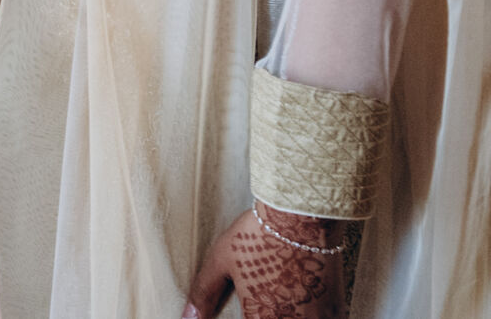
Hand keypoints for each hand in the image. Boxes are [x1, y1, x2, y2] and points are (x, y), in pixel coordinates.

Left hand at [186, 205, 348, 318]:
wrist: (302, 216)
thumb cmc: (259, 236)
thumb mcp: (221, 262)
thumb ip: (205, 294)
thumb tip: (189, 316)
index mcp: (262, 317)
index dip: (250, 315)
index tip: (249, 307)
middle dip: (267, 313)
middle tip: (266, 291)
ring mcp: (317, 318)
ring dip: (290, 313)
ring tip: (284, 290)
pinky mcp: (336, 309)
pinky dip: (312, 314)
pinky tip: (303, 297)